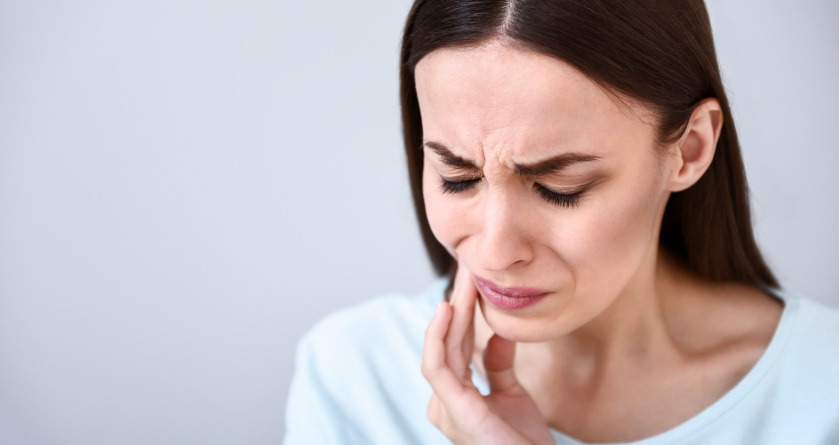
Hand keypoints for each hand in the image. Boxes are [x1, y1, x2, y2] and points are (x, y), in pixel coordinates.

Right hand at [421, 261, 553, 444]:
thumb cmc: (523, 443)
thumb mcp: (512, 395)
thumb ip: (499, 366)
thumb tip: (498, 334)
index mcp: (454, 397)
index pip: (454, 345)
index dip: (463, 311)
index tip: (473, 279)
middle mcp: (444, 402)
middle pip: (446, 342)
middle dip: (457, 302)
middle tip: (467, 267)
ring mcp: (445, 409)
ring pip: (440, 348)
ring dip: (451, 312)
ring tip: (463, 281)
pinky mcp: (454, 412)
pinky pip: (438, 367)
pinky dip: (439, 336)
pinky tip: (448, 310)